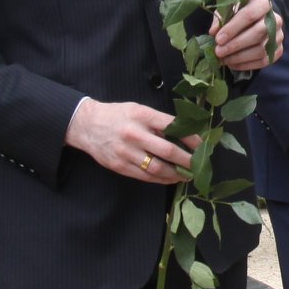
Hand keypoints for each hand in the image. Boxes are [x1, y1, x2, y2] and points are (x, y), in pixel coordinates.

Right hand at [65, 97, 193, 182]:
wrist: (86, 124)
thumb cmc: (116, 115)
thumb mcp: (138, 109)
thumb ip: (158, 121)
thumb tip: (184, 134)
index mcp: (142, 115)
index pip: (173, 127)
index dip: (191, 138)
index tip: (202, 146)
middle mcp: (135, 133)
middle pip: (168, 151)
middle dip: (187, 161)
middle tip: (198, 165)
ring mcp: (126, 152)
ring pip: (157, 168)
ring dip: (175, 174)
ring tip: (186, 175)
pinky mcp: (120, 166)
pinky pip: (144, 176)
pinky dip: (160, 179)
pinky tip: (169, 179)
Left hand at [215, 0, 280, 71]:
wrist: (256, 22)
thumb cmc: (240, 15)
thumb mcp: (229, 11)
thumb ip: (221, 19)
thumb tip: (214, 32)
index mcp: (263, 4)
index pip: (249, 15)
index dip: (233, 28)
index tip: (218, 39)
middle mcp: (276, 19)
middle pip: (257, 33)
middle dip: (235, 44)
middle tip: (219, 52)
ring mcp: (279, 36)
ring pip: (261, 49)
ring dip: (239, 57)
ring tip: (223, 59)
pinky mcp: (279, 50)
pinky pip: (264, 61)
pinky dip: (246, 65)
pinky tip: (232, 64)